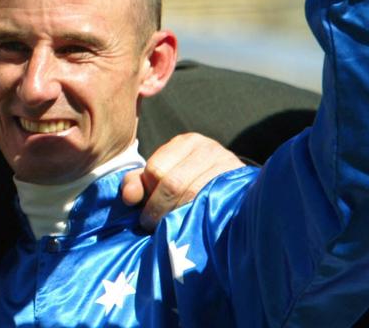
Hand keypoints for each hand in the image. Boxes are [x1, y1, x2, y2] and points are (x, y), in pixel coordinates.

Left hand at [120, 133, 243, 230]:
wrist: (234, 187)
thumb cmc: (189, 181)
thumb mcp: (161, 175)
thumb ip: (137, 182)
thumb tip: (129, 197)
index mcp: (186, 142)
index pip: (156, 170)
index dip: (148, 195)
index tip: (145, 212)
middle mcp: (208, 149)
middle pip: (173, 183)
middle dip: (159, 209)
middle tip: (153, 225)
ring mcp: (227, 165)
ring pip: (194, 195)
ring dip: (177, 216)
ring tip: (171, 227)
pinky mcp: (240, 185)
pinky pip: (213, 204)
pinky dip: (198, 217)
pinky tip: (192, 225)